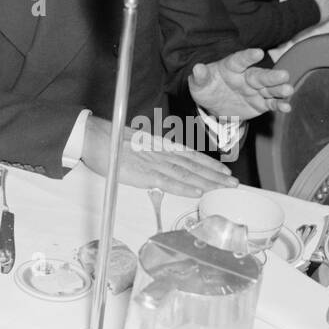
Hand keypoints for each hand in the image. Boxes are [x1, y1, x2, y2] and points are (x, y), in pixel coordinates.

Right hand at [81, 117, 233, 196]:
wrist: (94, 136)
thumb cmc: (110, 140)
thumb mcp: (135, 143)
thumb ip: (149, 154)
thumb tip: (157, 165)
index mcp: (158, 145)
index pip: (189, 155)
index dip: (208, 163)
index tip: (223, 170)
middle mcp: (161, 152)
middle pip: (193, 165)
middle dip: (215, 175)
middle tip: (234, 183)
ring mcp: (153, 162)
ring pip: (186, 173)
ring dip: (207, 181)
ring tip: (224, 187)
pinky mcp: (143, 173)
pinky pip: (168, 182)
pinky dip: (184, 187)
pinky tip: (198, 191)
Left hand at [189, 48, 293, 121]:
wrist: (214, 105)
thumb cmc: (207, 88)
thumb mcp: (198, 84)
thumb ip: (200, 77)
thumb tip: (197, 68)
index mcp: (231, 67)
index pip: (240, 60)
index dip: (248, 56)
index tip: (258, 52)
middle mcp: (246, 76)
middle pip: (260, 75)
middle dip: (271, 76)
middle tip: (284, 75)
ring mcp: (255, 90)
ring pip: (269, 89)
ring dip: (279, 90)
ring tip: (288, 90)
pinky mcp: (261, 103)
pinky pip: (271, 104)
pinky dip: (279, 105)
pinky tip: (287, 107)